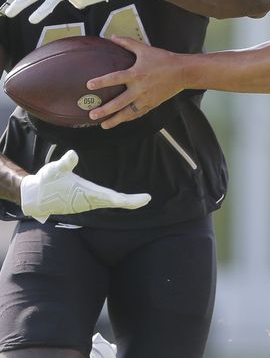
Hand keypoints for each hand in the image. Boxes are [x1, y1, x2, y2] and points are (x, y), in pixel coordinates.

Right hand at [20, 150, 150, 222]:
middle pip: (115, 202)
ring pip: (109, 203)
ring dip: (124, 202)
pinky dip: (114, 201)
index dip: (130, 200)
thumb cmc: (45, 183)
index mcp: (88, 194)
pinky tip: (119, 199)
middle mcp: (90, 201)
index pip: (114, 199)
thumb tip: (73, 154)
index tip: (145, 199)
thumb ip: (65, 163)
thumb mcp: (54, 170)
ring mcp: (87, 203)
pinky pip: (103, 202)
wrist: (33, 197)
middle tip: (147, 198)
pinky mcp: (83, 203)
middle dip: (131, 201)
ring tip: (138, 200)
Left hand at [85, 36, 185, 128]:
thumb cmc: (164, 59)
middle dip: (105, 110)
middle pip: (119, 102)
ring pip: (128, 112)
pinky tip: (121, 121)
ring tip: (104, 125)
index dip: (101, 81)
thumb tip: (113, 37)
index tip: (89, 85)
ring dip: (116, 120)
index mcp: (136, 74)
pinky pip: (138, 113)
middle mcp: (140, 88)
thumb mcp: (145, 49)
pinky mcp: (152, 104)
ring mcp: (146, 98)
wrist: (183, 72)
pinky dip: (129, 118)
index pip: (115, 78)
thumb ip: (128, 43)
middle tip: (92, 115)